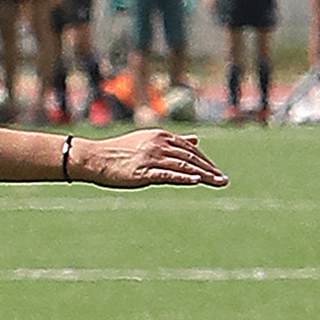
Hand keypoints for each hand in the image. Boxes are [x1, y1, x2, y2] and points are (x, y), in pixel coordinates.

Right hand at [75, 130, 227, 188]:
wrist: (95, 157)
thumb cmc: (121, 151)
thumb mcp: (150, 141)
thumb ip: (174, 142)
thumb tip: (196, 140)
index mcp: (161, 136)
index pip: (190, 149)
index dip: (206, 161)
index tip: (217, 172)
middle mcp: (159, 144)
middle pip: (190, 158)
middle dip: (209, 169)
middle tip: (224, 180)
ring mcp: (151, 157)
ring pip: (183, 166)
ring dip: (203, 175)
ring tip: (217, 183)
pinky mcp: (143, 171)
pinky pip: (167, 175)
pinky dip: (183, 177)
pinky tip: (196, 181)